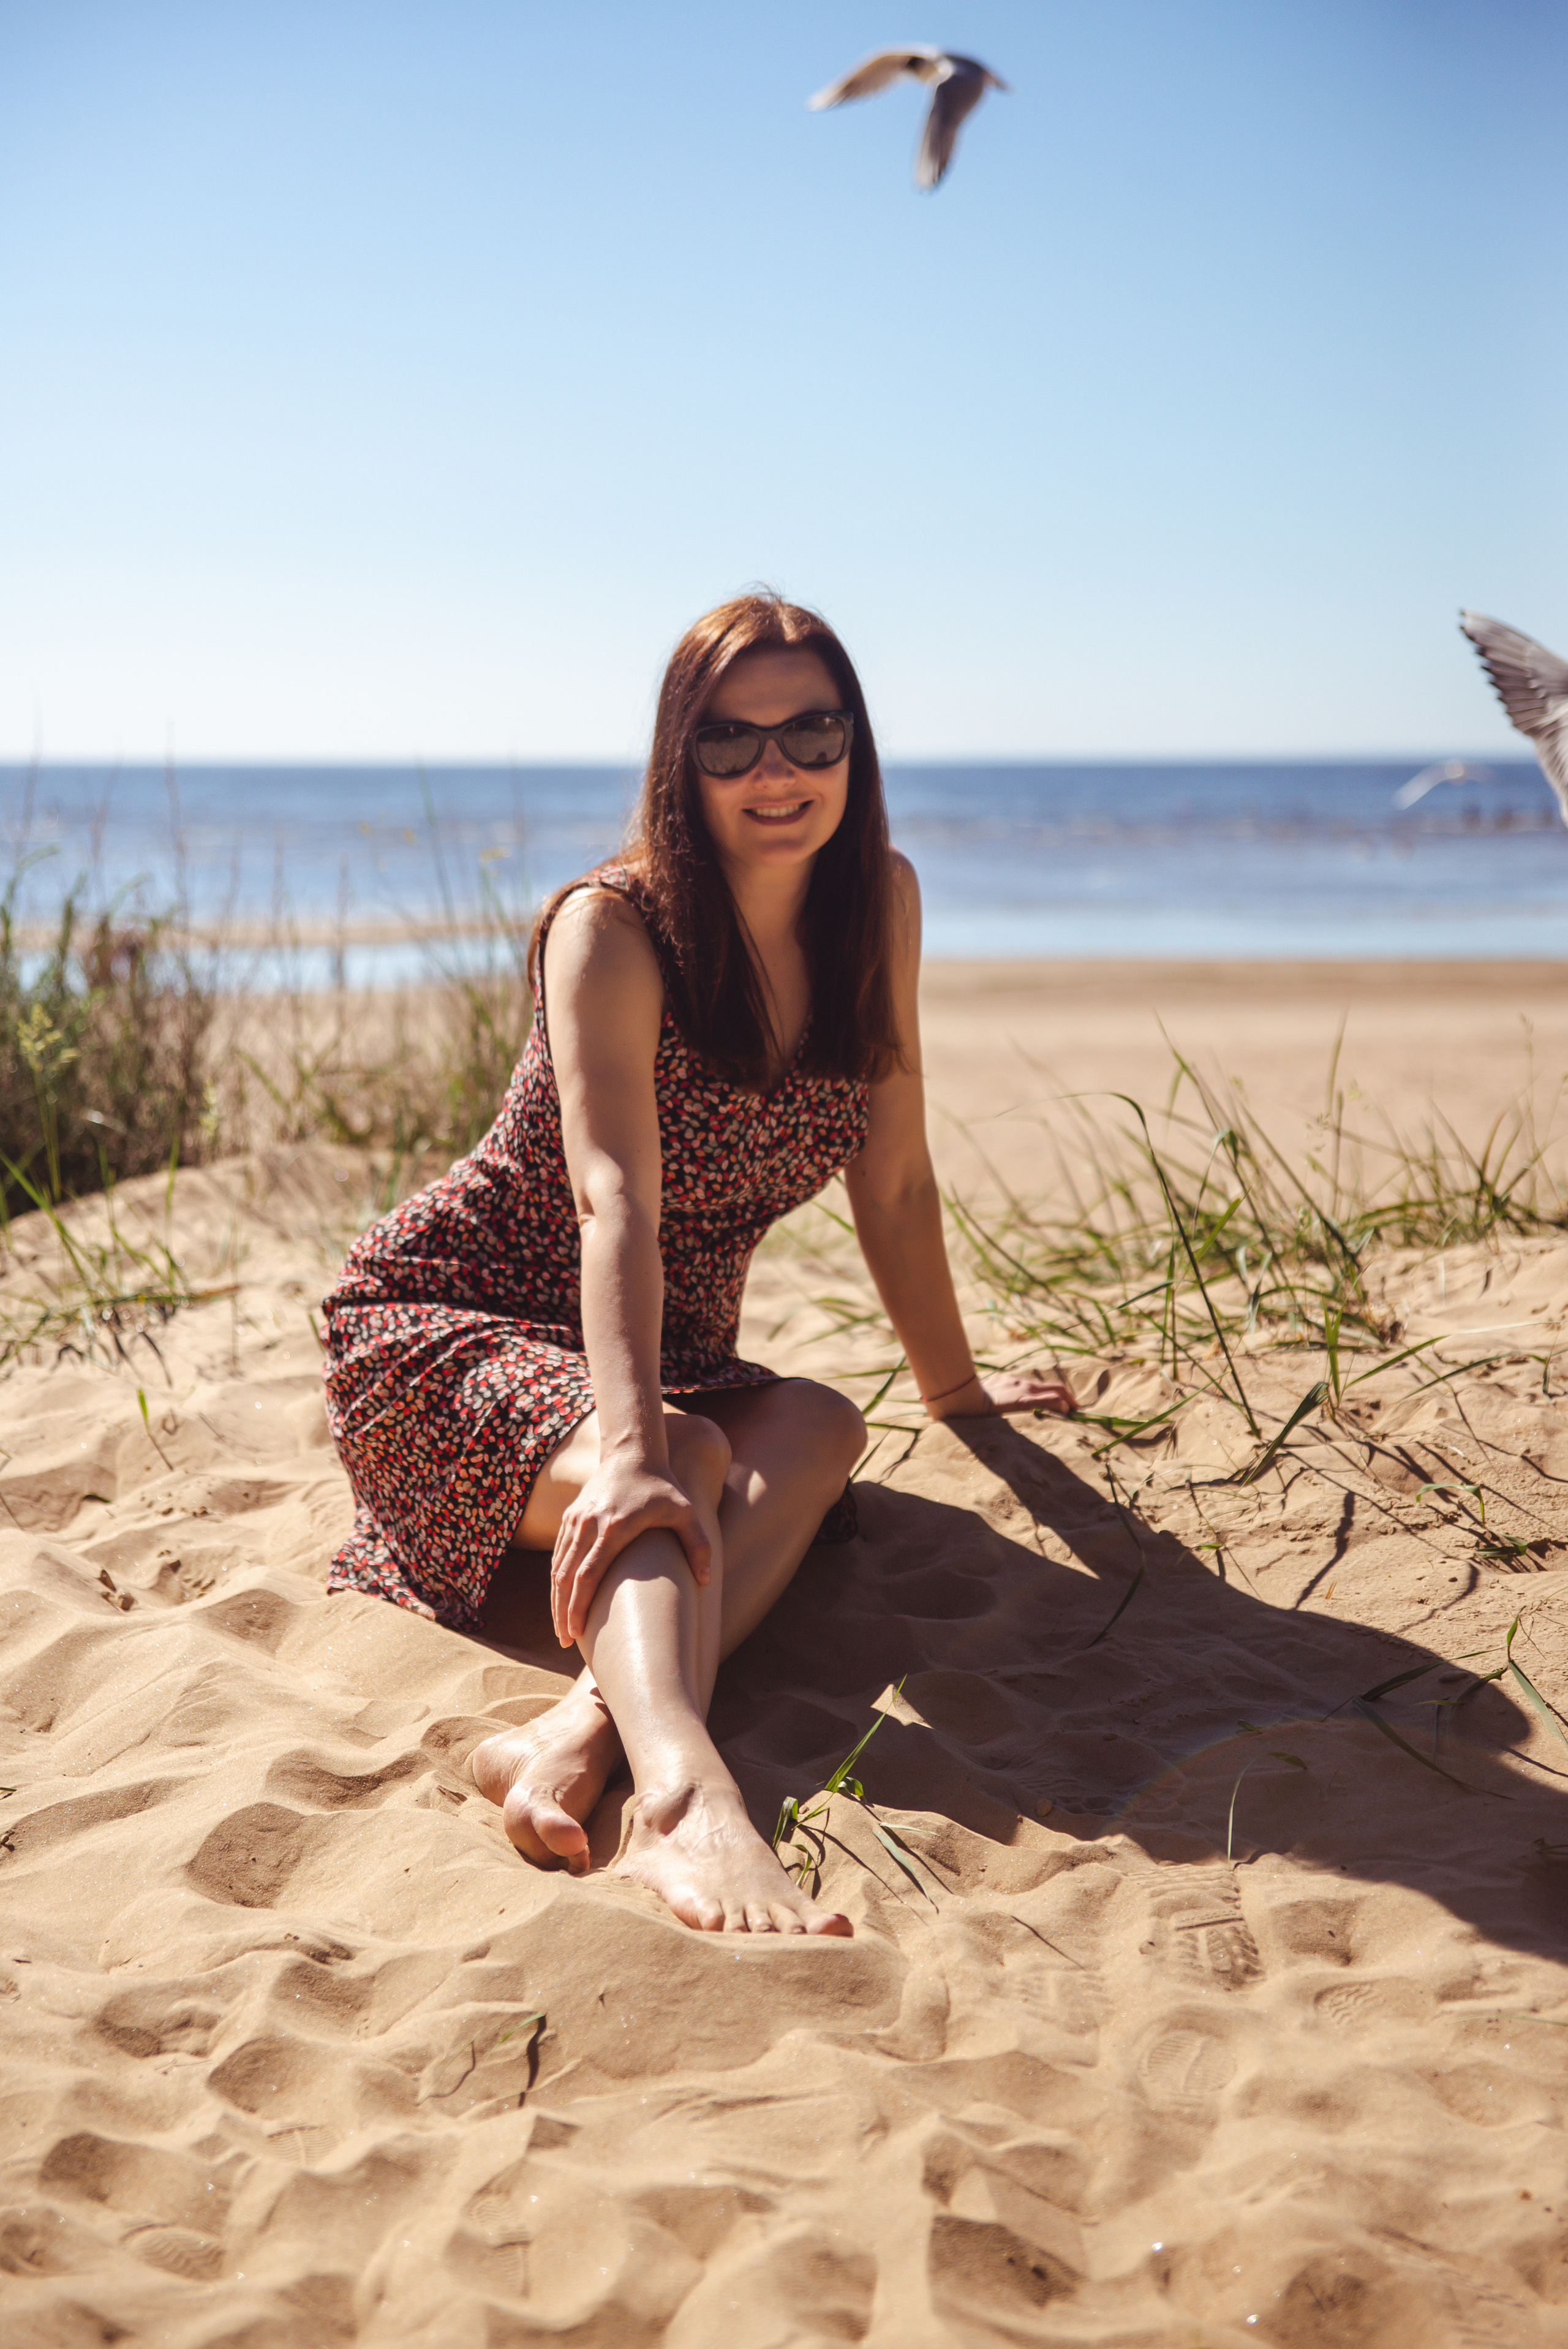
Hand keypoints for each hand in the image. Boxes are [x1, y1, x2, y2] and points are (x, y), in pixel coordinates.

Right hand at [550, 1454, 711, 1646]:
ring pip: (558, 1567)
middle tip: (565, 1641)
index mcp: (614, 1528)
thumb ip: (699, 1545)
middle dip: (563, 1611)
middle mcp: (589, 1525)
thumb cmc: (662, 1485)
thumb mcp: (686, 1512)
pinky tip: (561, 1598)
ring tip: (561, 1627)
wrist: (631, 1452)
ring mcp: (575, 1520)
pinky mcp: (570, 1516)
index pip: (587, 1575)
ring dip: (556, 1598)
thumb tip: (708, 1581)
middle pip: (566, 1577)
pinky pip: (559, 1553)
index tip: (576, 1632)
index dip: (579, 1606)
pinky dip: (557, 1578)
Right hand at [923, 1369, 1075, 1421]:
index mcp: (1014, 1382)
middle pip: (1053, 1386)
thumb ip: (996, 1394)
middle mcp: (1021, 1383)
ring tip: (1076, 1410)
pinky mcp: (1019, 1400)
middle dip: (1068, 1396)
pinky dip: (1057, 1403)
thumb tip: (993, 1400)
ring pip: (1052, 1391)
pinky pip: (1042, 1401)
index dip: (1057, 1393)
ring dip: (1067, 1400)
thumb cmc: (971, 1396)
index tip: (1066, 1403)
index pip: (1041, 1386)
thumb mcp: (987, 1393)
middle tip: (1077, 1407)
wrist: (962, 1395)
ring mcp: (1021, 1390)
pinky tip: (1066, 1409)